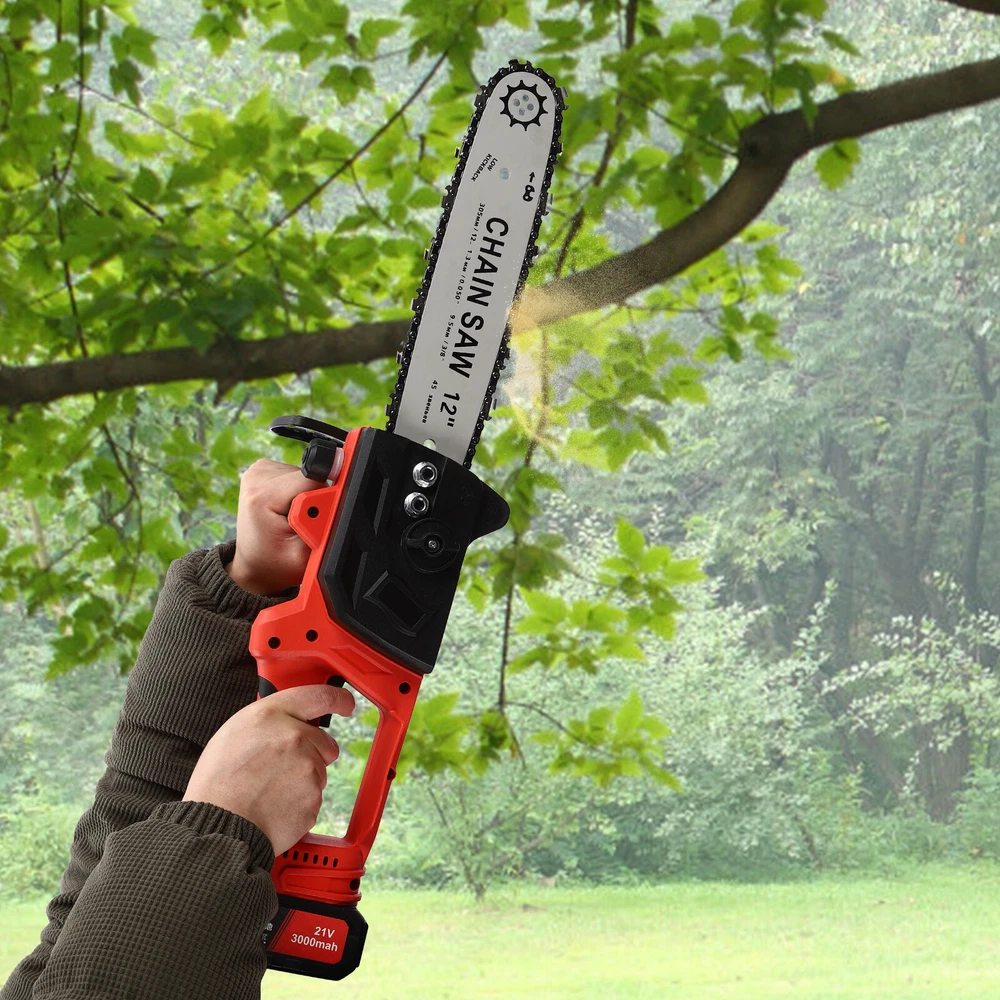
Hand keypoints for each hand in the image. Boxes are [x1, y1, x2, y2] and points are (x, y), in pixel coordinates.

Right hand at [182, 684, 355, 855]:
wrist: (216, 826)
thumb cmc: (217, 781)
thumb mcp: (235, 731)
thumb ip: (270, 720)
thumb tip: (290, 720)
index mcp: (272, 715)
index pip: (320, 696)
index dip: (338, 699)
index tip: (346, 704)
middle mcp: (295, 737)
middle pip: (325, 742)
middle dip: (313, 752)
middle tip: (281, 768)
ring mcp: (307, 769)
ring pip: (319, 771)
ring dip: (303, 779)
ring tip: (269, 789)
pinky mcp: (313, 798)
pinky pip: (313, 797)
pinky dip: (299, 802)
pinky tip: (274, 805)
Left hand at [227, 458, 325, 594]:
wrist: (255, 563)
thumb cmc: (278, 563)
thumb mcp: (305, 555)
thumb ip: (323, 527)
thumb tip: (338, 496)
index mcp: (262, 496)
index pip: (313, 481)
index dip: (322, 501)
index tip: (311, 521)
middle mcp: (257, 477)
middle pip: (310, 477)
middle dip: (313, 500)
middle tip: (301, 524)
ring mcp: (258, 470)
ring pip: (305, 475)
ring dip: (305, 497)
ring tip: (293, 518)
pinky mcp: (263, 468)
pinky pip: (296, 475)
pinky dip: (297, 491)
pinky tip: (286, 509)